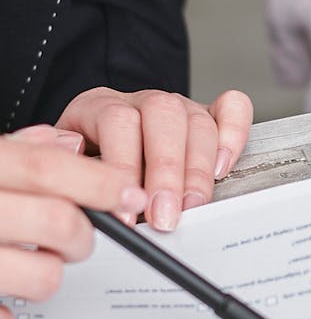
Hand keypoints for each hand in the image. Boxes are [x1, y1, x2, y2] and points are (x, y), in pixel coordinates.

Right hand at [0, 125, 147, 318]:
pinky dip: (10, 313)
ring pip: (44, 276)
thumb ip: (20, 150)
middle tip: (77, 237)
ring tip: (32, 263)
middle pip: (57, 221)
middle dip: (83, 234)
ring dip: (50, 273)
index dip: (98, 180)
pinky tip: (1, 296)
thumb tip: (71, 143)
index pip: (45, 167)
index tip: (129, 193)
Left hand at [55, 88, 253, 231]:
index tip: (126, 212)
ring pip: (197, 121)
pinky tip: (223, 168)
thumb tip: (89, 190)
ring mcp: (179, 107)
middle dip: (166, 172)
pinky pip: (232, 109)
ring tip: (191, 207)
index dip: (123, 168)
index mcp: (99, 106)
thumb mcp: (67, 170)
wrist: (97, 152)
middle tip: (164, 216)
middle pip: (162, 117)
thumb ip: (74, 175)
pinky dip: (233, 136)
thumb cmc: (85, 167)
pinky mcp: (209, 116)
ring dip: (198, 170)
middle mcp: (142, 102)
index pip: (117, 122)